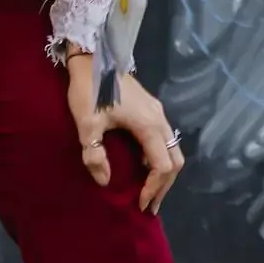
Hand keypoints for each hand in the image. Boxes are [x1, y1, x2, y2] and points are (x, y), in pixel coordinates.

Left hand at [64, 52, 184, 213]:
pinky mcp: (152, 109)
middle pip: (175, 160)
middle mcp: (160, 120)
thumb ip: (96, 155)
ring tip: (148, 190)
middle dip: (164, 185)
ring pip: (173, 149)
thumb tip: (105, 181)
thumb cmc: (91, 91)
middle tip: (149, 205)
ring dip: (164, 173)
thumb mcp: (87, 125)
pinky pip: (164, 140)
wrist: (94, 57)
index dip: (153, 188)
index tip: (139, 204)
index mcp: (149, 126)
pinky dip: (159, 159)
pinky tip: (142, 166)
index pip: (162, 166)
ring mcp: (158, 113)